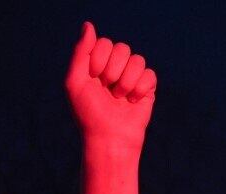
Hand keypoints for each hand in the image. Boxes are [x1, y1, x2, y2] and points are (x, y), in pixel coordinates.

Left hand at [65, 22, 156, 152]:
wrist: (109, 137)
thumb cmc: (88, 113)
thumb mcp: (75, 82)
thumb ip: (80, 52)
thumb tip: (88, 25)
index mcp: (95, 66)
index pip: (104, 43)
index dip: (99, 60)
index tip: (93, 78)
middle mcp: (114, 68)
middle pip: (122, 48)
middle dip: (112, 70)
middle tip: (106, 89)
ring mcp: (131, 77)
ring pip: (137, 60)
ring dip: (125, 82)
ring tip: (118, 98)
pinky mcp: (147, 87)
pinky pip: (149, 74)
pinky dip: (139, 89)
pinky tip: (132, 101)